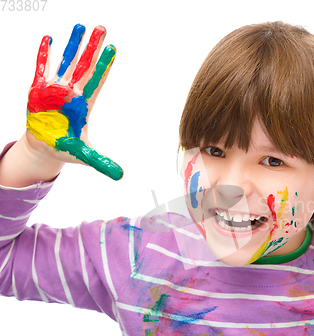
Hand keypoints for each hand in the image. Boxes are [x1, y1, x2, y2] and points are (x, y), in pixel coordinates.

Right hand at [26, 24, 122, 179]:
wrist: (44, 147)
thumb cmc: (65, 148)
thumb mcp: (84, 156)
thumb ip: (101, 163)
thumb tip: (121, 176)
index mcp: (83, 105)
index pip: (96, 81)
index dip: (104, 66)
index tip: (113, 49)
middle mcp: (71, 93)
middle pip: (84, 66)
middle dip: (92, 48)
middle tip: (102, 28)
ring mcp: (54, 89)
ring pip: (65, 62)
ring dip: (72, 45)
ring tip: (81, 26)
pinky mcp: (37, 90)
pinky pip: (40, 68)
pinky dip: (44, 55)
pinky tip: (49, 38)